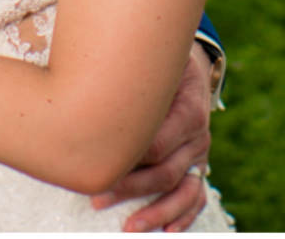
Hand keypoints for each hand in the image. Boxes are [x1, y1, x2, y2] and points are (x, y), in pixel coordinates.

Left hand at [93, 44, 220, 230]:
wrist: (183, 63)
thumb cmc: (156, 63)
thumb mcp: (150, 63)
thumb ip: (127, 82)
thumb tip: (85, 95)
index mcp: (188, 109)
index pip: (156, 145)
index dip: (126, 163)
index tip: (95, 171)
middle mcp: (197, 134)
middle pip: (165, 172)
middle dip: (130, 190)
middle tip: (97, 200)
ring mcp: (199, 153)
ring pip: (184, 190)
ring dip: (158, 212)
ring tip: (131, 227)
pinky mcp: (197, 164)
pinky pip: (197, 195)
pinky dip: (185, 215)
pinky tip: (169, 231)